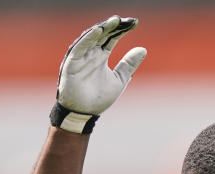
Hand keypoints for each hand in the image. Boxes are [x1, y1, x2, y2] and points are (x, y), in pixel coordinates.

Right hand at [50, 15, 146, 133]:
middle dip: (115, 25)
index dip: (123, 29)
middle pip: (103, 33)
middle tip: (127, 19)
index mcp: (101, 55)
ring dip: (103, 28)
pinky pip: (79, 47)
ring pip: (92, 37)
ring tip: (115, 20)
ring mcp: (81, 56)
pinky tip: (98, 30)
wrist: (84, 113)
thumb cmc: (99, 98)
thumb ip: (129, 65)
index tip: (135, 22)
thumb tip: (143, 49)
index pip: (112, 37)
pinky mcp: (71, 62)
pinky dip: (88, 38)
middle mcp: (91, 53)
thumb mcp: (119, 80)